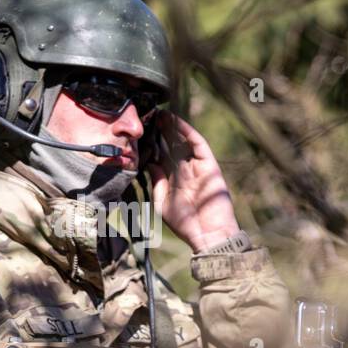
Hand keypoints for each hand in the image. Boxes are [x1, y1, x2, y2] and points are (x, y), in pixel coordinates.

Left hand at [146, 111, 240, 252]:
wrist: (207, 234)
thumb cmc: (185, 223)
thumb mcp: (162, 202)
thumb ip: (156, 182)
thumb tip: (150, 164)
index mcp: (173, 180)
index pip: (160, 157)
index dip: (150, 144)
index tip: (138, 133)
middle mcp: (184, 170)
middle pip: (171, 146)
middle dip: (160, 132)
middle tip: (147, 117)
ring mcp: (197, 166)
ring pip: (183, 142)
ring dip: (172, 128)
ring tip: (159, 114)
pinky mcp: (209, 164)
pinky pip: (198, 144)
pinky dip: (187, 131)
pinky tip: (175, 121)